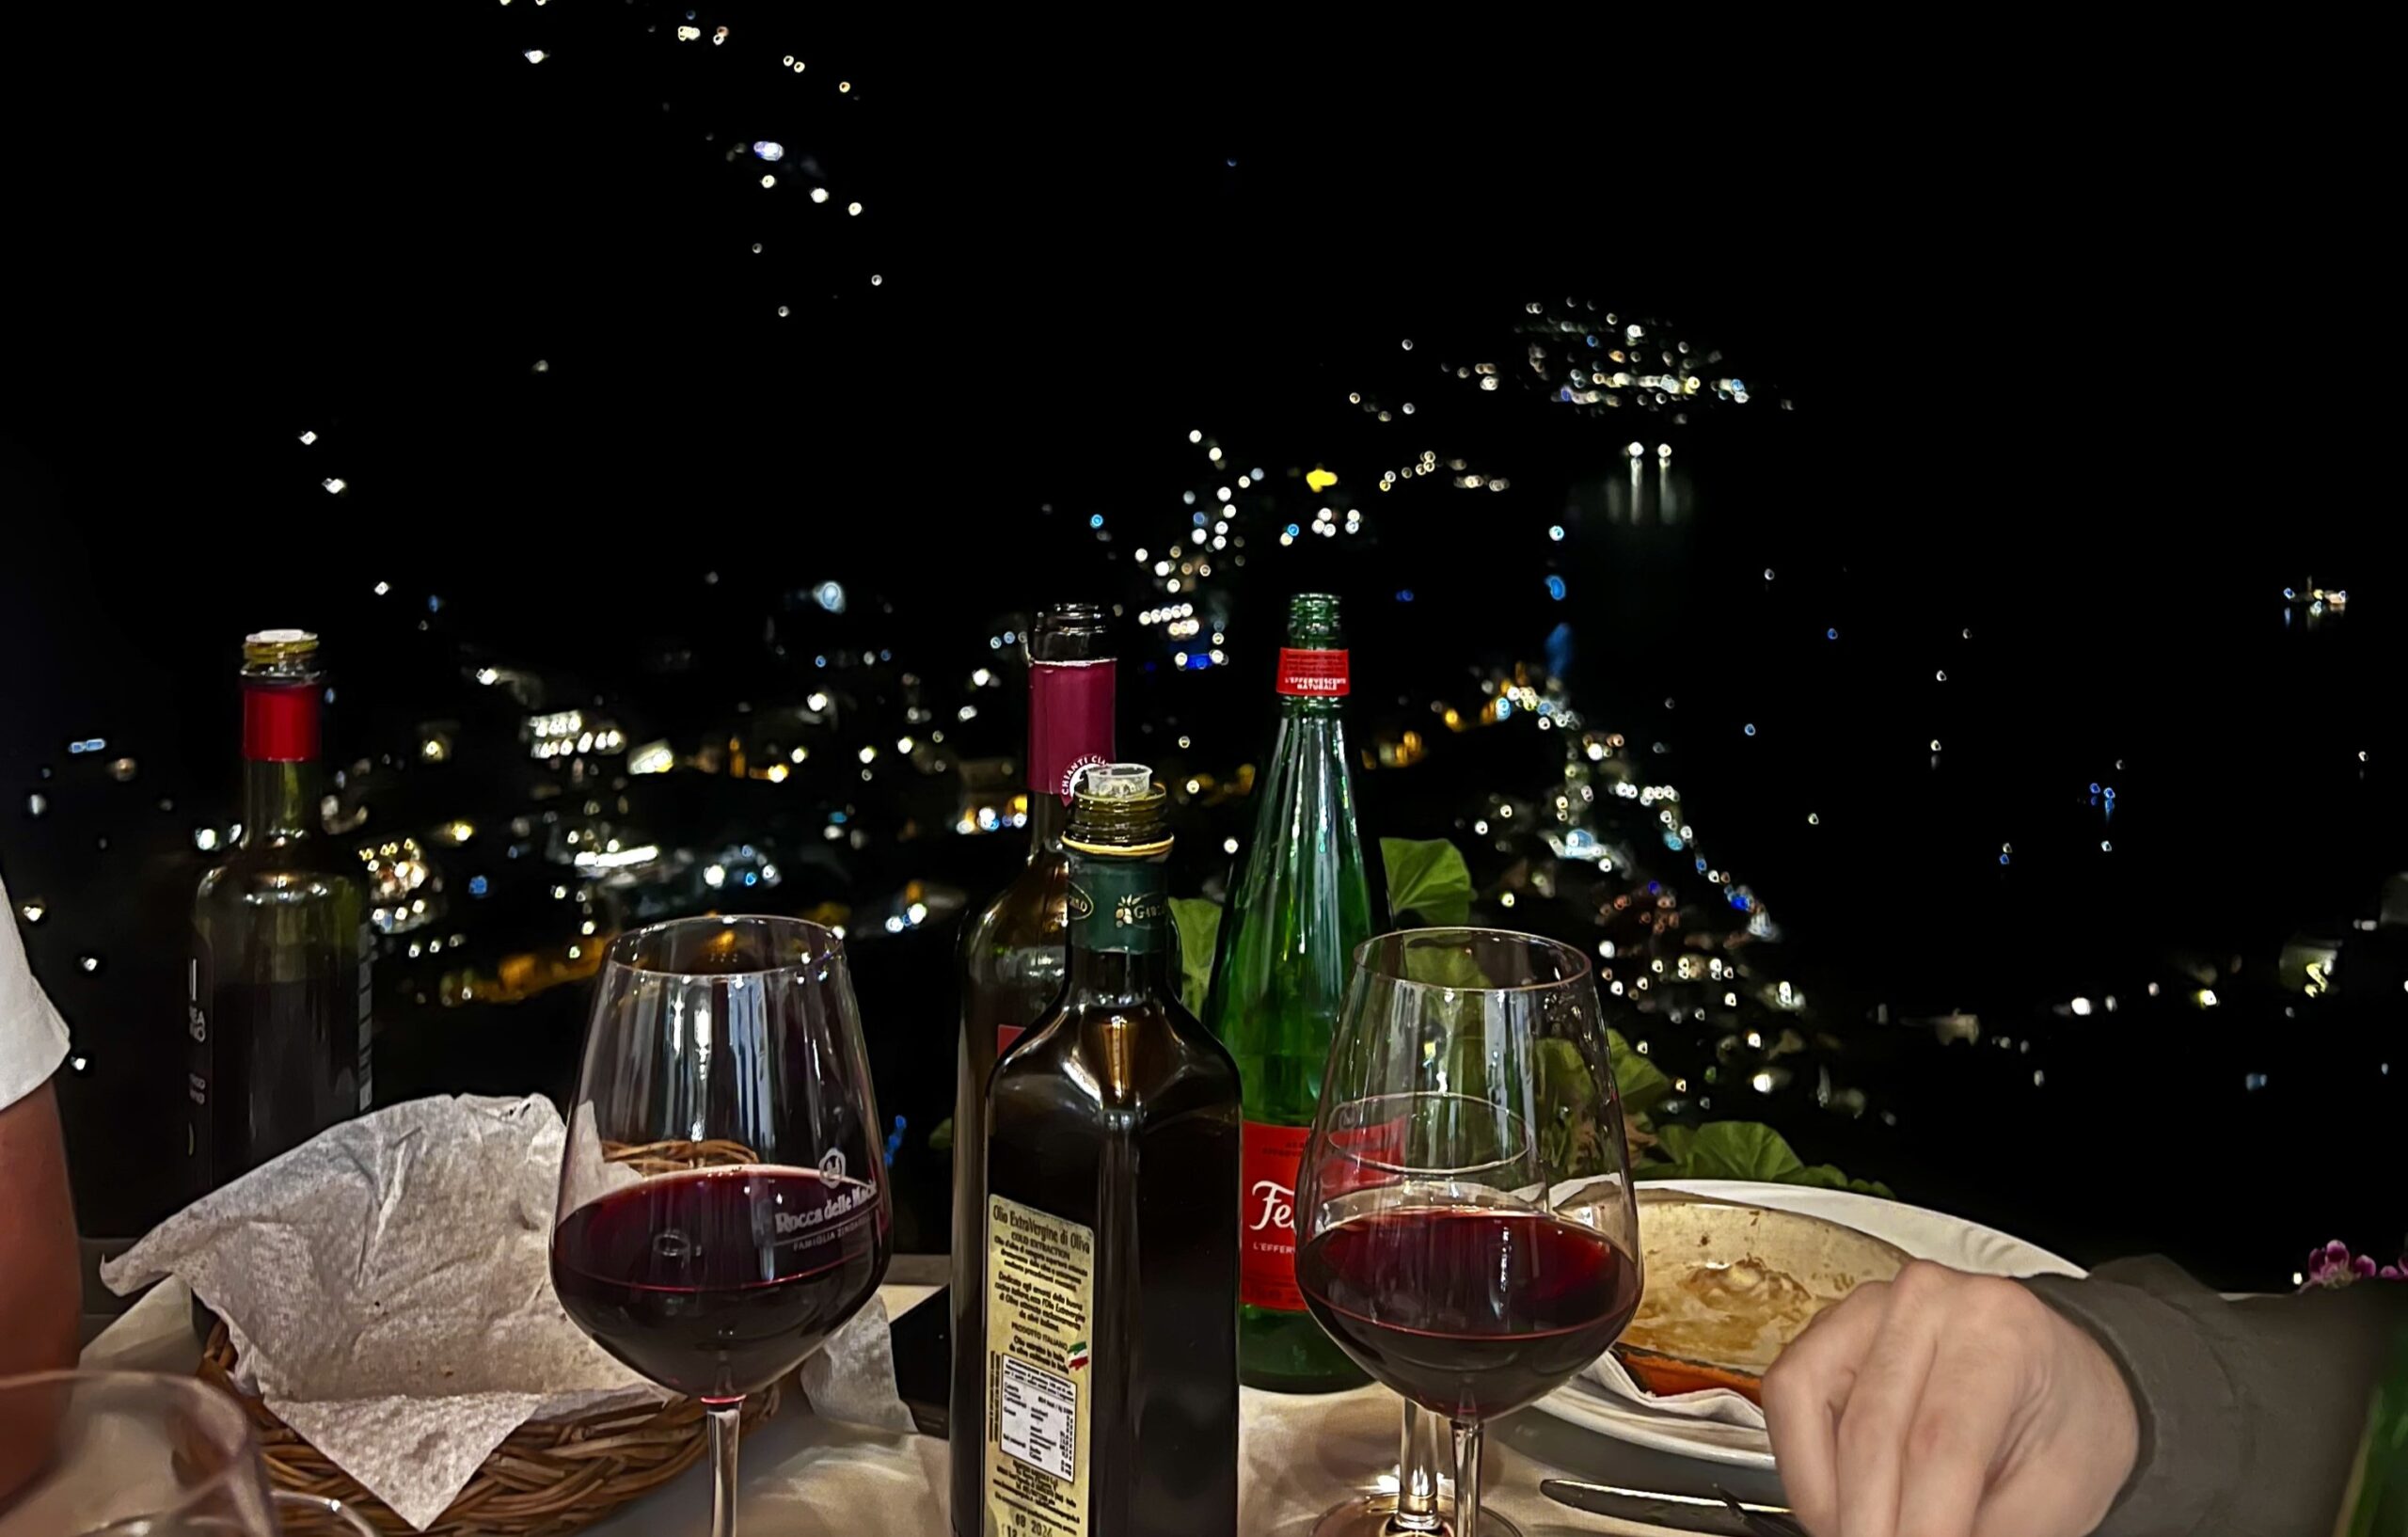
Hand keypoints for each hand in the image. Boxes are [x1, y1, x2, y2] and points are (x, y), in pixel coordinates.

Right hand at [1762, 1261, 2138, 1536]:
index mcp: (2000, 1328)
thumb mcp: (2058, 1492)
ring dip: (1827, 1497)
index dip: (1922, 1526)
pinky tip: (1842, 1498)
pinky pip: (1790, 1393)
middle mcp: (1928, 1299)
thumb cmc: (2068, 1423)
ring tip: (1865, 1531)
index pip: (1940, 1443)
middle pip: (1869, 1432)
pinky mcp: (1831, 1326)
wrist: (2068, 1378)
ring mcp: (1870, 1306)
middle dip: (1869, 1524)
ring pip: (1809, 1406)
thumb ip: (1989, 1534)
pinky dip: (1804, 1463)